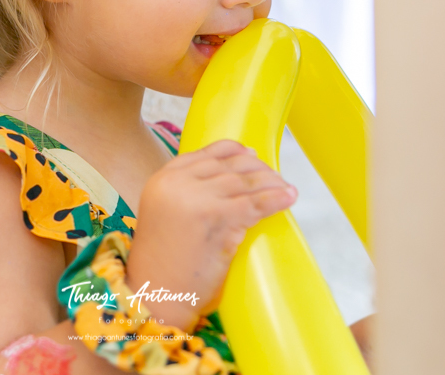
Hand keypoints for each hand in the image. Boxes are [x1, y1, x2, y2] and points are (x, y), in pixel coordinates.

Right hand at [124, 139, 297, 330]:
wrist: (155, 293)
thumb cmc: (163, 264)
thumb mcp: (164, 216)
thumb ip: (185, 196)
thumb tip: (228, 187)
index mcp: (164, 179)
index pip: (205, 153)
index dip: (234, 152)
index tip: (252, 155)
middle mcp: (178, 183)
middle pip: (228, 166)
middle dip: (257, 169)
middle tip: (275, 177)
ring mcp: (197, 198)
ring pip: (244, 182)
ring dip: (271, 182)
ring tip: (286, 188)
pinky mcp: (217, 217)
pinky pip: (255, 202)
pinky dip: (276, 198)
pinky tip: (289, 197)